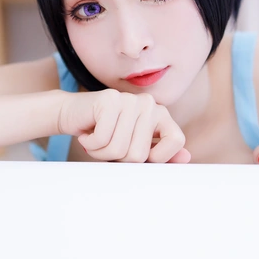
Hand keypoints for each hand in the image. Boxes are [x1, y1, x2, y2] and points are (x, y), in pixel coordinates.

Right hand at [57, 89, 190, 163]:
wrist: (72, 114)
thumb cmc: (104, 134)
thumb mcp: (133, 148)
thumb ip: (159, 154)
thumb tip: (186, 158)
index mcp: (160, 114)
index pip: (176, 141)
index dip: (158, 158)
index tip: (138, 155)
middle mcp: (149, 103)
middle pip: (140, 154)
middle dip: (118, 158)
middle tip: (108, 145)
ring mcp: (130, 99)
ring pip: (119, 149)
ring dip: (101, 153)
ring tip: (97, 140)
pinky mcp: (110, 100)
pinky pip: (103, 139)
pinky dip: (91, 144)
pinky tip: (88, 133)